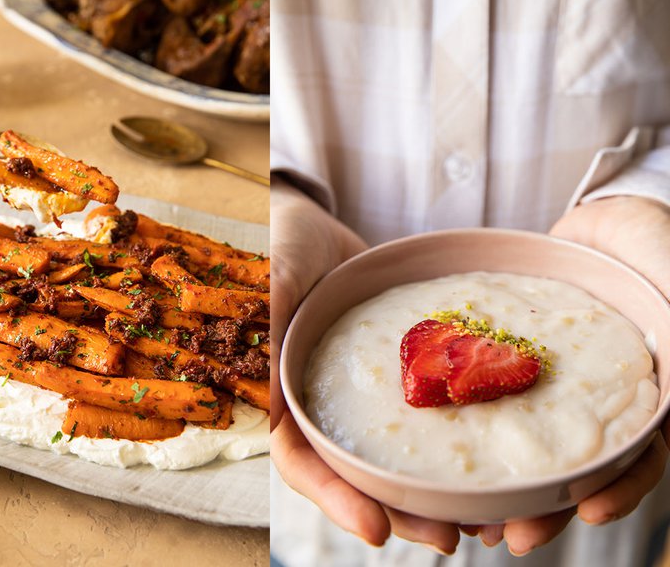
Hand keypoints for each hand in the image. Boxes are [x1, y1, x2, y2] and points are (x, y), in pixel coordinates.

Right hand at [270, 178, 462, 552]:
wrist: (316, 227)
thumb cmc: (284, 243)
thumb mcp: (275, 271)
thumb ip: (272, 312)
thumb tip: (268, 389)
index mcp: (282, 394)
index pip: (300, 461)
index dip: (335, 498)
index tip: (378, 528)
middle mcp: (323, 406)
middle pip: (357, 476)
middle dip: (400, 512)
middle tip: (449, 536)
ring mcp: (361, 397)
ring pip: (395, 460)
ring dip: (434, 494)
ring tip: (485, 519)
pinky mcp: (397, 379)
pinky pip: (427, 418)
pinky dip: (455, 444)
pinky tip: (495, 459)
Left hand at [475, 196, 669, 553]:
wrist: (619, 217)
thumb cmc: (665, 257)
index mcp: (649, 402)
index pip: (640, 463)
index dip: (618, 494)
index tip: (589, 512)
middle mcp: (600, 401)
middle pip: (576, 466)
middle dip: (544, 504)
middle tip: (505, 535)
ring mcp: (555, 381)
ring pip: (528, 438)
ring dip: (502, 477)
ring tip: (467, 511)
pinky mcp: (518, 355)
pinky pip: (490, 388)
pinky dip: (472, 412)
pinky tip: (445, 430)